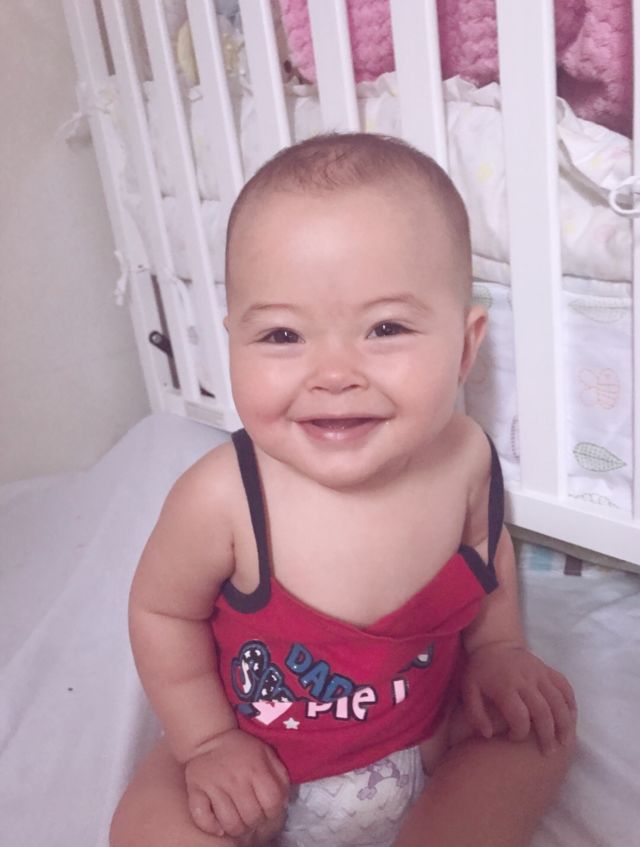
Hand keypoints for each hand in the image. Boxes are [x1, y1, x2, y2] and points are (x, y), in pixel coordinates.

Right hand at [184, 728, 289, 837]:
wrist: (210, 737)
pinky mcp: (195, 789)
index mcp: (256, 768)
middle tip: (251, 817)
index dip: (273, 813)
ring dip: (236, 828)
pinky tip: (218, 823)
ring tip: (237, 820)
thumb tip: (283, 804)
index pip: (273, 804)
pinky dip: (211, 827)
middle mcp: (236, 777)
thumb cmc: (243, 751)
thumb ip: (280, 777)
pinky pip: (203, 819)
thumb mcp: (267, 754)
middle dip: (255, 823)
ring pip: (231, 824)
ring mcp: (214, 784)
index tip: (267, 811)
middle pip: (252, 817)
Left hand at [461, 642, 576, 754]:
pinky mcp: (548, 669)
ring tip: (564, 743)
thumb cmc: (481, 672)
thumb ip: (475, 714)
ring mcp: (539, 672)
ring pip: (559, 701)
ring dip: (564, 724)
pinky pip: (565, 686)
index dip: (519, 732)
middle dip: (548, 735)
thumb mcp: (469, 690)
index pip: (519, 716)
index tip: (514, 739)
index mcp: (505, 686)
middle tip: (549, 753)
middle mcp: (525, 679)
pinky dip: (570, 703)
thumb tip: (488, 735)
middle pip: (543, 711)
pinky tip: (571, 720)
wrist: (494, 644)